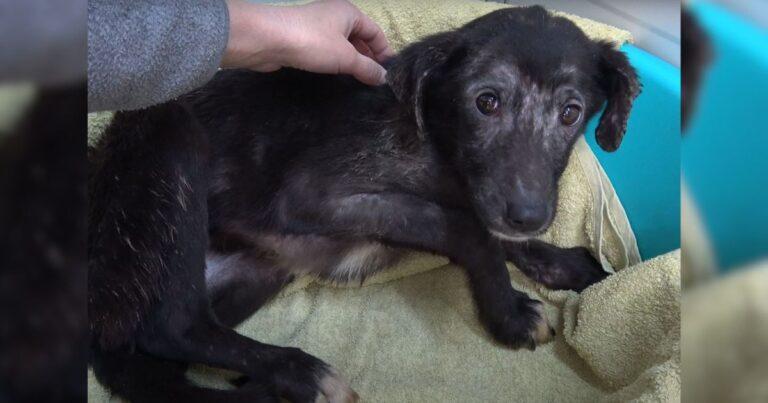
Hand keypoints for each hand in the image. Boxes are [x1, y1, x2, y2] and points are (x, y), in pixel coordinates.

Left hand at [223, 0, 393, 85]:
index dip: (385, 52)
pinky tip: (337, 77)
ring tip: (359, 82)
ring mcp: (317, 28)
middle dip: (368, 58)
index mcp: (349, 13)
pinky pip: (326, 52)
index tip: (390, 73)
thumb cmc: (312, 42)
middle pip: (359, 38)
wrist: (267, 40)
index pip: (375, 32)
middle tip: (376, 81)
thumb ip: (367, 68)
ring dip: (351, 62)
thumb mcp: (346, 57)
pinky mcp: (303, 41)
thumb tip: (384, 78)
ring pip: (342, 46)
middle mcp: (334, 16)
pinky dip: (335, 63)